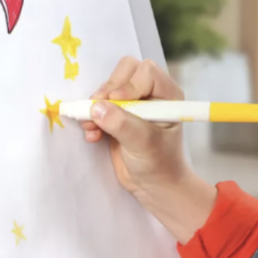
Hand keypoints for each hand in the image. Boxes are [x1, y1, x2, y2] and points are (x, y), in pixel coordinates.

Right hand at [80, 56, 183, 192]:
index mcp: (167, 95)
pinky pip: (98, 104)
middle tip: (98, 109)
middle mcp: (150, 93)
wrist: (152, 186)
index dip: (129, 84)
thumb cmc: (159, 164)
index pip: (145, 72)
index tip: (117, 101)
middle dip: (108, 90)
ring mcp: (132, 103)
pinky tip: (92, 135)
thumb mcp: (144, 143)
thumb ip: (122, 124)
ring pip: (108, 86)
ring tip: (92, 127)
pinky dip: (90, 117)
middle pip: (125, 71)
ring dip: (95, 105)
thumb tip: (96, 107)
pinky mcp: (116, 115)